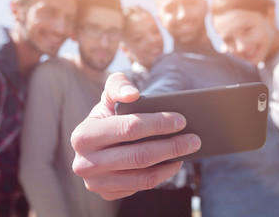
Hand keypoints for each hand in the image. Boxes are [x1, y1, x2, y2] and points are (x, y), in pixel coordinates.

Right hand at [71, 72, 200, 199]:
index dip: (158, 124)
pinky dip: (161, 176)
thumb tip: (132, 95)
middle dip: (171, 146)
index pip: (129, 128)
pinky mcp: (106, 194)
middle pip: (139, 156)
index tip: (181, 120)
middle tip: (194, 140)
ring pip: (142, 177)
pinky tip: (173, 163)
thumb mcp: (109, 95)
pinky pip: (140, 187)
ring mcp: (94, 183)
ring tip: (188, 151)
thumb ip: (118, 85)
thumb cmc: (107, 114)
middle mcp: (84, 163)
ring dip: (170, 163)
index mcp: (83, 135)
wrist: (96, 140)